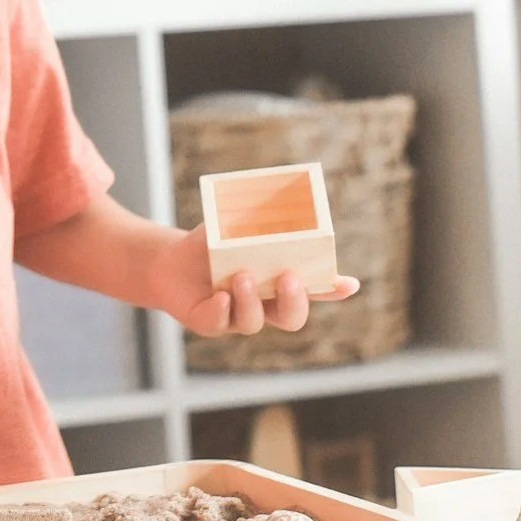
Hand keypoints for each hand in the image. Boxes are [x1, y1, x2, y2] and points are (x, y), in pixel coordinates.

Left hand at [154, 225, 359, 337]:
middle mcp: (263, 305)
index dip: (332, 289)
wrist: (171, 261)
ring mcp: (236, 317)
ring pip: (254, 323)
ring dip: (251, 300)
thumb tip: (278, 196)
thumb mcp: (235, 226)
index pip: (313, 290)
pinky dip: (222, 311)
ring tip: (242, 275)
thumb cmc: (212, 244)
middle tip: (288, 277)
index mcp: (278, 283)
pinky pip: (219, 324)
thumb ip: (258, 219)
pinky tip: (220, 296)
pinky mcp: (208, 321)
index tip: (349, 283)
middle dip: (294, 301)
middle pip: (292, 318)